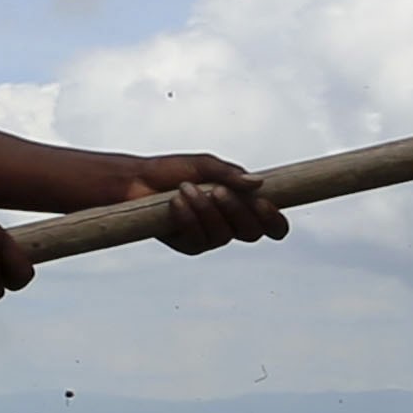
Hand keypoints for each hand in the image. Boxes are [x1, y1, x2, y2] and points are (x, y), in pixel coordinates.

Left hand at [112, 152, 287, 255]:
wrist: (137, 180)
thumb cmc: (174, 171)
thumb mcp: (204, 165)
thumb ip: (230, 174)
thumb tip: (258, 184)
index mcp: (240, 206)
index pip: (270, 225)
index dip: (274, 220)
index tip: (263, 203)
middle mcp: (229, 226)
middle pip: (251, 233)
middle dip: (237, 211)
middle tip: (219, 191)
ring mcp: (209, 238)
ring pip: (223, 236)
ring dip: (206, 211)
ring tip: (186, 188)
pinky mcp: (189, 246)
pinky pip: (197, 239)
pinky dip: (187, 218)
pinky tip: (176, 201)